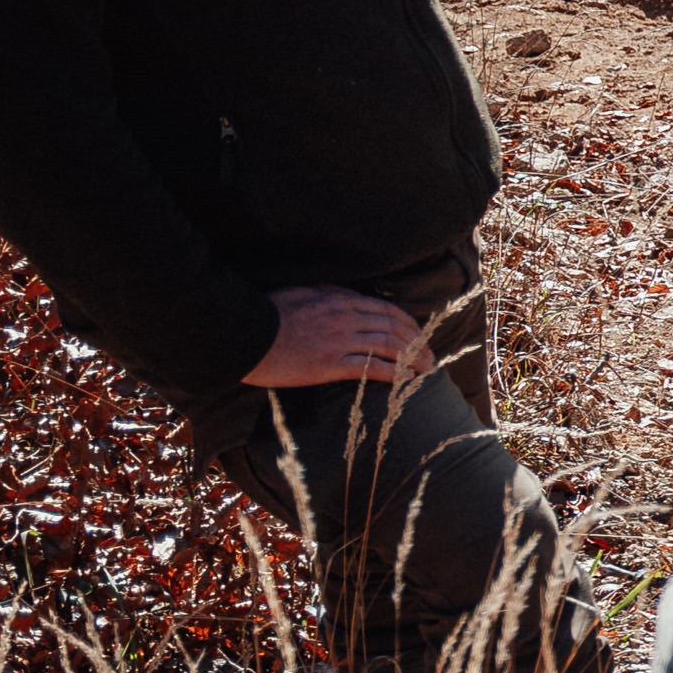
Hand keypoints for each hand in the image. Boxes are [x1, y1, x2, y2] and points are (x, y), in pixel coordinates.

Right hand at [245, 285, 422, 387]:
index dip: (407, 322)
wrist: (242, 334)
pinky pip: (371, 368)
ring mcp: (338, 341)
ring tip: (425, 370)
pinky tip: (406, 379)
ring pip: (388, 347)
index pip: (385, 309)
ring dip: (413, 359)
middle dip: (417, 343)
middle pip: (393, 329)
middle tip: (430, 356)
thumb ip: (328, 293)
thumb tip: (349, 294)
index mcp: (338, 300)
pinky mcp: (329, 364)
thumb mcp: (301, 292)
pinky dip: (394, 373)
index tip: (418, 333)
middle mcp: (344, 318)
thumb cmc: (267, 313)